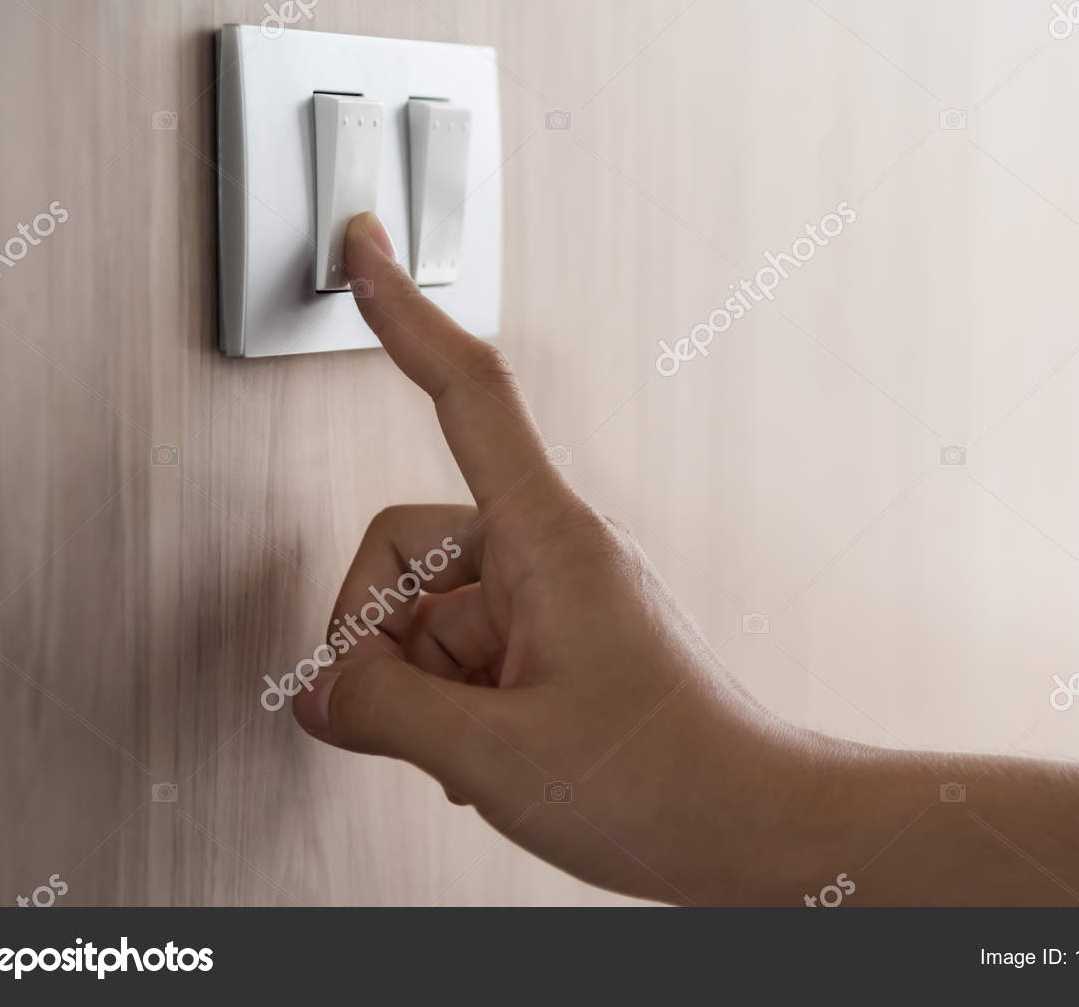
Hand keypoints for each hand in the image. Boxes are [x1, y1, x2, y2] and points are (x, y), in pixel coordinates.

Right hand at [291, 212, 814, 904]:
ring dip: (418, 689)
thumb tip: (322, 690)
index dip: (405, 316)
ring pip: (424, 615)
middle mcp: (549, 555)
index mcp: (548, 541)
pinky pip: (459, 653)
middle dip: (378, 636)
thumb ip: (383, 709)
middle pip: (402, 547)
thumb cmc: (668, 781)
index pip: (466, 397)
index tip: (364, 247)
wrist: (756, 830)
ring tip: (475, 752)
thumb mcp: (494, 753)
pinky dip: (446, 707)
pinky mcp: (555, 647)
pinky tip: (485, 760)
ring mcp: (552, 604)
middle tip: (403, 718)